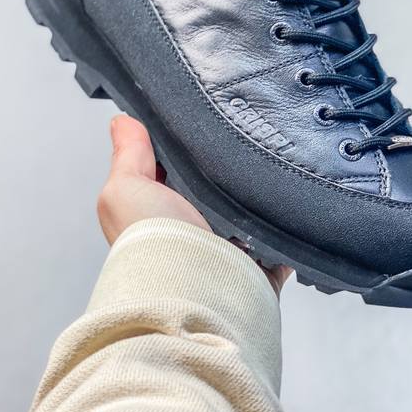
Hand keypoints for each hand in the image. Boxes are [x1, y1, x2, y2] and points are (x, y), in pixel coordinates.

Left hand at [98, 115, 291, 295]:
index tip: (201, 119)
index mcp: (158, 209)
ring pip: (249, 212)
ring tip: (269, 166)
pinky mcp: (257, 267)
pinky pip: (279, 243)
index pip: (172, 169)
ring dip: (258, 197)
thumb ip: (127, 155)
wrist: (193, 293)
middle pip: (214, 188)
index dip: (183, 146)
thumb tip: (123, 121)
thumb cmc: (152, 243)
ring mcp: (226, 250)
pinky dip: (285, 230)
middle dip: (228, 168)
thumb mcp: (125, 189)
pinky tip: (288, 207)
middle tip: (243, 138)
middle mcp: (191, 230)